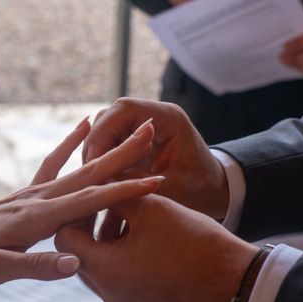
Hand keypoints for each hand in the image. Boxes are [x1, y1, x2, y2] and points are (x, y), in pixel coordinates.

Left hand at [0, 118, 161, 284]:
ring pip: (80, 165)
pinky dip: (71, 143)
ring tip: (135, 129)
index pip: (89, 201)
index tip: (155, 179)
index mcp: (39, 217)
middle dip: (124, 153)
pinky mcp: (30, 191)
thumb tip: (73, 264)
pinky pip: (55, 162)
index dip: (124, 191)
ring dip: (109, 148)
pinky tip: (84, 126)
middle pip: (90, 172)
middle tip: (152, 130)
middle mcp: (41, 198)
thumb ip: (33, 267)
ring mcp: (36, 191)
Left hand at [56, 195, 256, 301]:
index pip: (65, 240)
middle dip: (89, 225)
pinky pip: (118, 277)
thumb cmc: (193, 241)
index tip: (89, 193)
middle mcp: (109, 294)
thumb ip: (116, 194)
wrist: (234, 282)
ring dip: (106, 239)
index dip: (74, 212)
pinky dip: (121, 254)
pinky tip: (140, 232)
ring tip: (126, 213)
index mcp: (105, 271)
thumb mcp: (150, 209)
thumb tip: (97, 182)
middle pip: (80, 255)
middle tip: (104, 200)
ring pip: (100, 265)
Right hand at [84, 98, 228, 219]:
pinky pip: (110, 142)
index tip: (93, 162)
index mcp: (169, 118)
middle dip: (94, 144)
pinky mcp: (137, 139)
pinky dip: (102, 159)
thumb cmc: (200, 191)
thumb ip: (135, 183)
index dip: (102, 133)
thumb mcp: (170, 190)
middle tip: (86, 174)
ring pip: (106, 129)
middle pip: (110, 117)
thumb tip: (98, 182)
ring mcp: (144, 126)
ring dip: (95, 152)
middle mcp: (155, 116)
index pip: (125, 109)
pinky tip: (97, 180)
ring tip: (90, 180)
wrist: (216, 191)